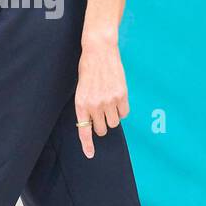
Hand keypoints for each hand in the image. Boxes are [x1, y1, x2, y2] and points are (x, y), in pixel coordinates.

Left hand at [75, 34, 129, 157]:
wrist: (99, 50)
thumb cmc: (88, 68)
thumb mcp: (82, 89)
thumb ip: (87, 106)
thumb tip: (96, 122)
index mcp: (81, 104)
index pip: (84, 131)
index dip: (88, 145)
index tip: (90, 155)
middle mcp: (94, 105)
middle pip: (101, 129)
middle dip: (102, 125)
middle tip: (101, 113)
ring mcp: (109, 101)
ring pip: (114, 123)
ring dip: (112, 117)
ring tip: (109, 103)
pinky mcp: (121, 95)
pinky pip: (124, 113)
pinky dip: (121, 109)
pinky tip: (117, 98)